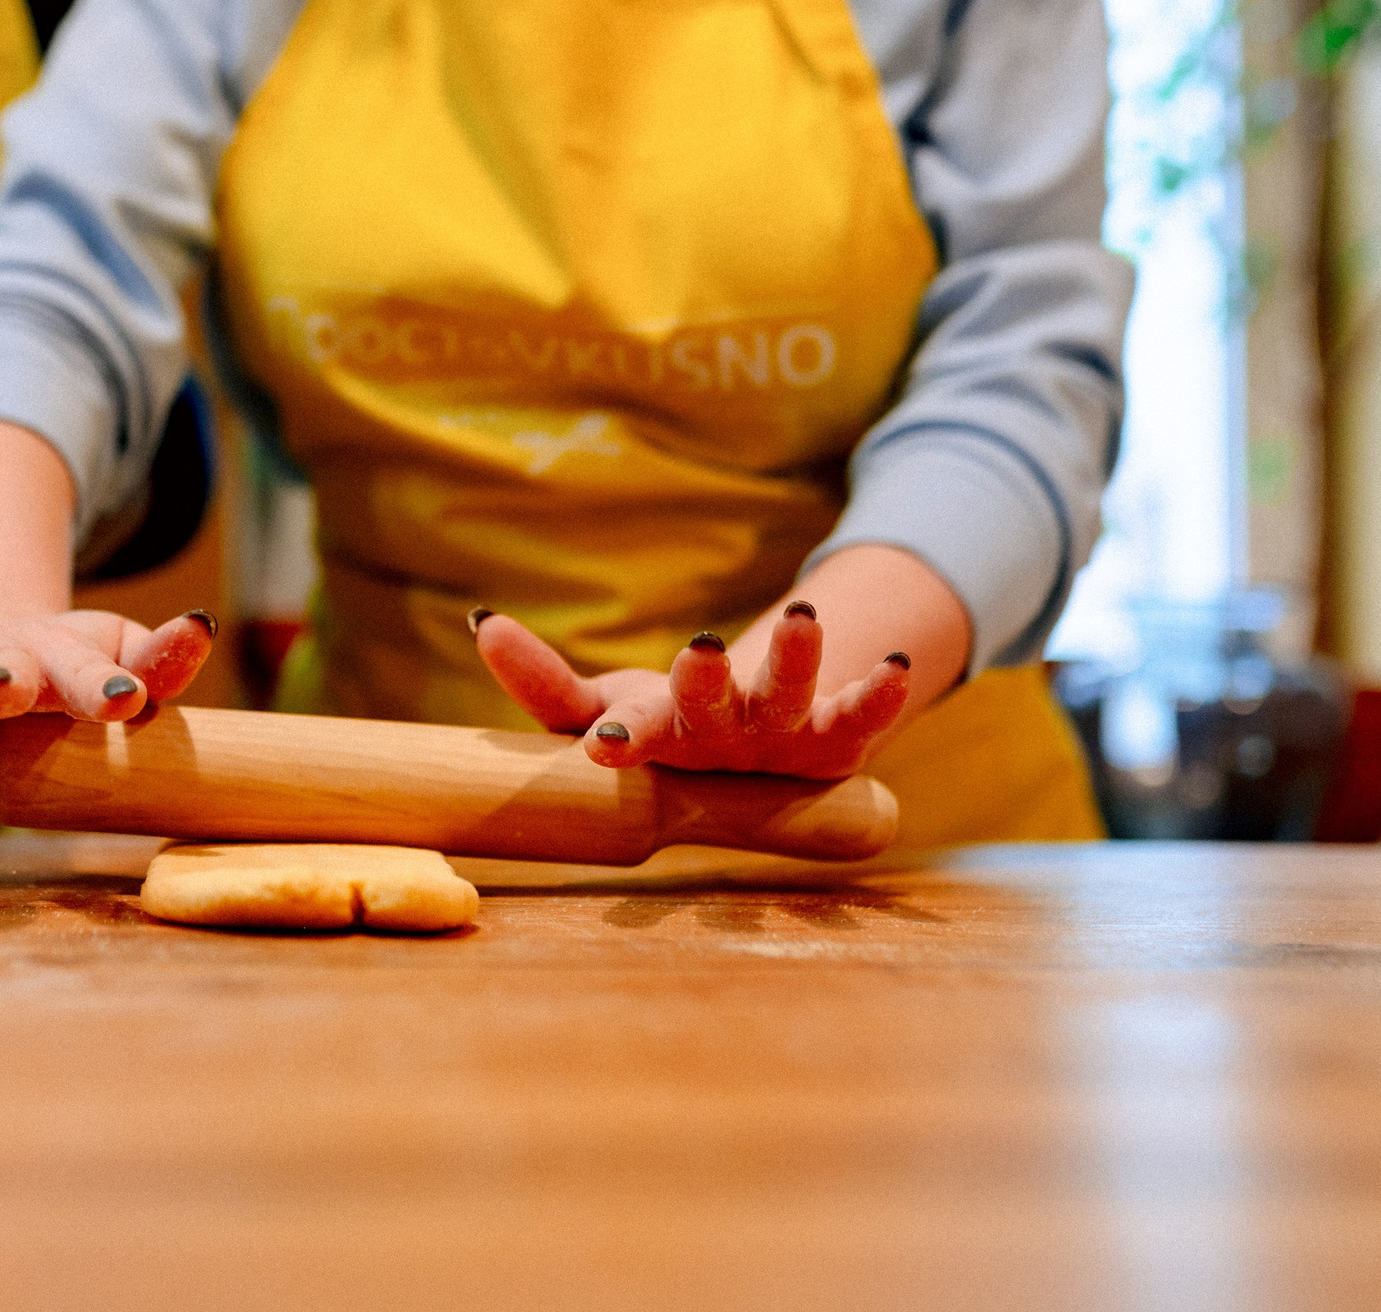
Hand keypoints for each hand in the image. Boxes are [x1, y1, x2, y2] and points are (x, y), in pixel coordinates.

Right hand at [0, 608, 219, 731]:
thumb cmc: (69, 664)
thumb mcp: (121, 654)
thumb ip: (161, 659)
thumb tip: (203, 627)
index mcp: (65, 658)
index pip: (91, 672)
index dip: (108, 686)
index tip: (128, 702)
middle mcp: (3, 657)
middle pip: (3, 669)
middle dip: (2, 679)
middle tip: (0, 689)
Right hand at [473, 603, 912, 779]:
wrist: (757, 766)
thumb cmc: (663, 728)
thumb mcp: (599, 702)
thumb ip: (540, 679)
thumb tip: (482, 621)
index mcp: (657, 740)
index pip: (629, 735)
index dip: (619, 736)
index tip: (604, 743)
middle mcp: (718, 743)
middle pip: (710, 713)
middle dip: (706, 685)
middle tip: (700, 652)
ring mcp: (780, 740)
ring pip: (788, 699)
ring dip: (795, 661)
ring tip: (803, 613)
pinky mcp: (838, 734)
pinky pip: (861, 712)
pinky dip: (879, 691)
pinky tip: (898, 664)